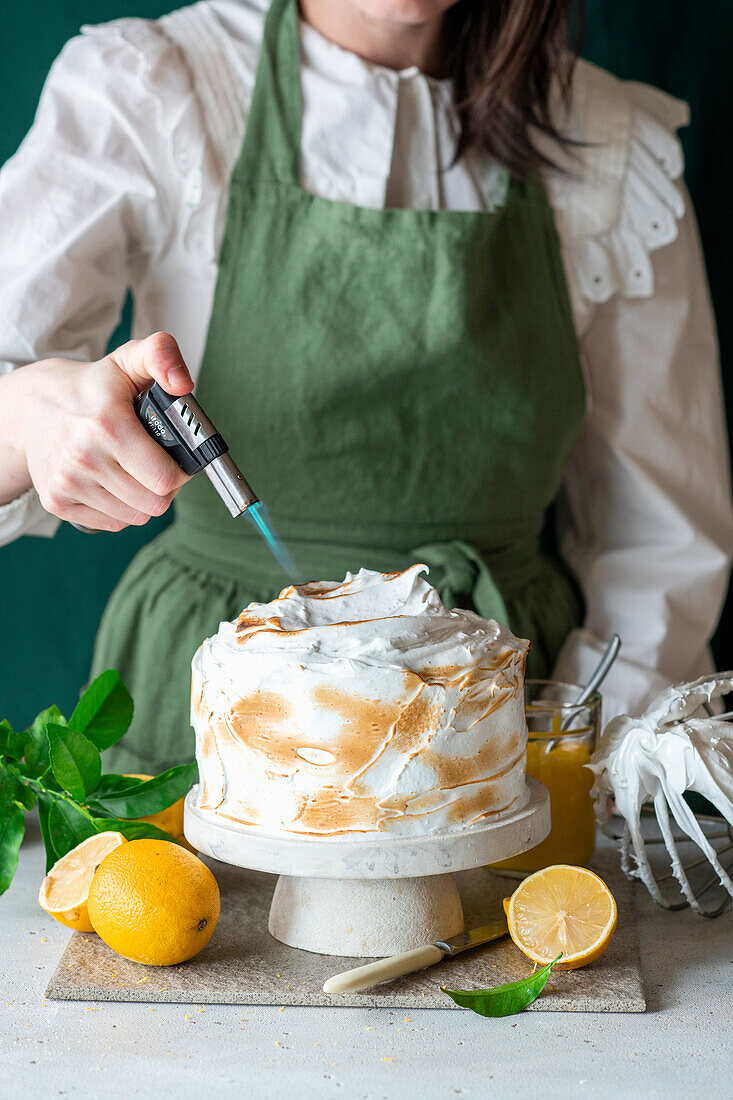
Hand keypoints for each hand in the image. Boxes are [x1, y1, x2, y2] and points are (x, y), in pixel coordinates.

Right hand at [2, 332, 194, 530]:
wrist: (31, 408)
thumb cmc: (89, 389)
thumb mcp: (128, 359)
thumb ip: (161, 356)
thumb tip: (182, 383)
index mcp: (107, 425)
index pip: (166, 478)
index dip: (181, 470)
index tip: (176, 456)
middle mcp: (83, 458)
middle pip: (155, 502)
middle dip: (165, 486)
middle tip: (157, 463)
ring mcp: (68, 483)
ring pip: (137, 517)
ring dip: (144, 498)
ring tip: (134, 470)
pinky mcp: (58, 502)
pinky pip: (113, 523)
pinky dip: (121, 508)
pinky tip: (113, 482)